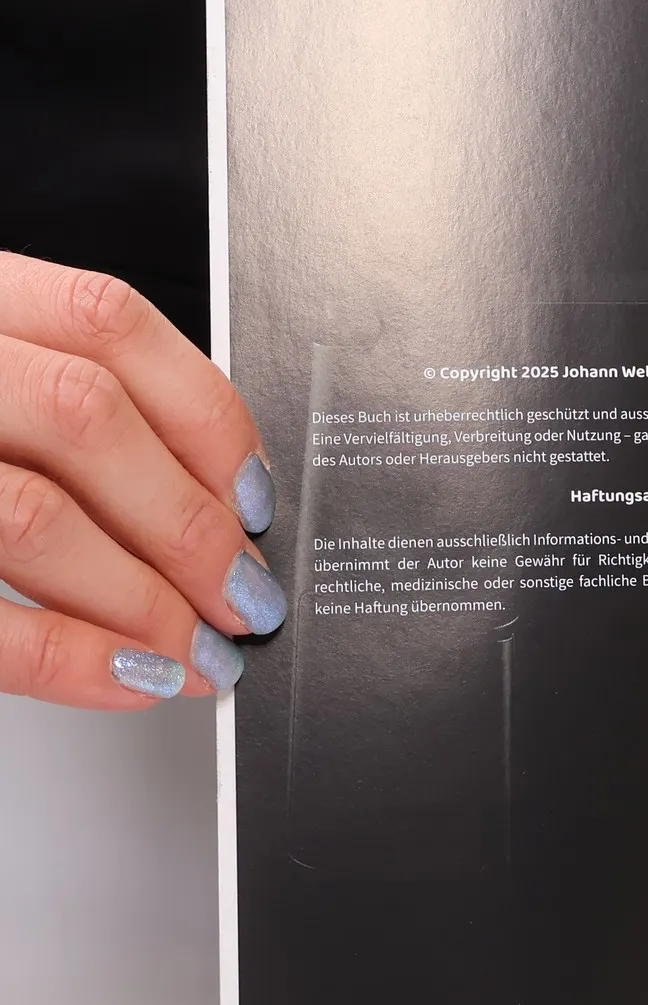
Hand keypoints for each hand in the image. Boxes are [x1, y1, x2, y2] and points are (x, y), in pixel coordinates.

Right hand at [0, 254, 283, 707]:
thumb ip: (56, 399)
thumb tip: (207, 498)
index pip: (111, 324)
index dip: (204, 417)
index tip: (257, 496)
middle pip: (87, 421)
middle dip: (191, 524)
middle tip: (246, 599)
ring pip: (34, 514)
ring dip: (142, 598)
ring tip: (198, 651)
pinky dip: (62, 655)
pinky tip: (127, 680)